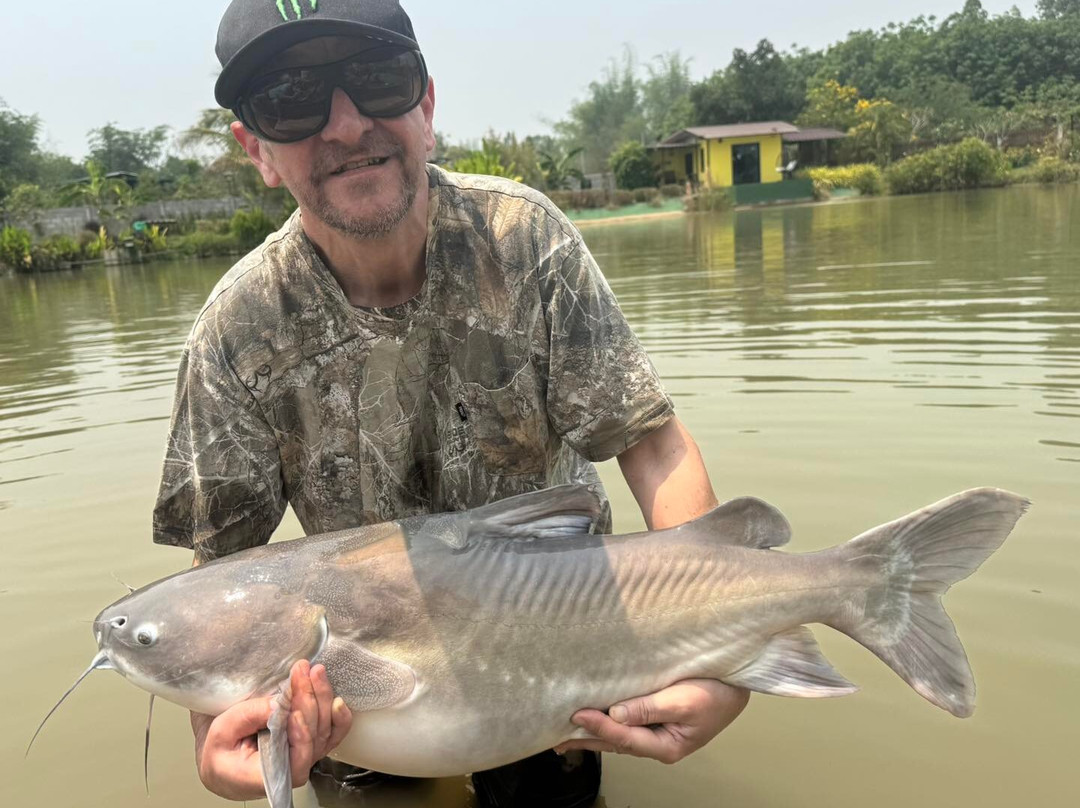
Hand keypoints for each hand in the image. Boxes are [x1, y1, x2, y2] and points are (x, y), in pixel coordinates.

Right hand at [192, 660, 352, 799]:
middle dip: (310, 701)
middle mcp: (292, 768)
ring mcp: (305, 755)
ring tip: (315, 673)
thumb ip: (248, 717)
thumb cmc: (220, 750)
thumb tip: (278, 703)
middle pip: (314, 737)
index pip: (297, 760)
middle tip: (303, 673)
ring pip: (325, 730)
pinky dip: (339, 716)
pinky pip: (332, 732)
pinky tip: (337, 699)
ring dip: (322, 698)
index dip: (302, 737)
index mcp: (268, 774)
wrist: (223, 758)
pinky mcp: (311, 742)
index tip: (295, 712)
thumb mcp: (222, 731)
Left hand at [555, 680, 747, 764]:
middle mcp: (658, 743)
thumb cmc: (716, 692)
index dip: (598, 726)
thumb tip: (615, 714)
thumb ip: (649, 708)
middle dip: (587, 738)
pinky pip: (627, 722)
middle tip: (555, 738)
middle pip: (616, 742)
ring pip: (619, 734)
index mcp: (666, 746)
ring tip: (567, 731)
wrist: (738, 683)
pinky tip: (595, 716)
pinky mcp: (657, 718)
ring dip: (594, 731)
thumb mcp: (684, 701)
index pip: (623, 737)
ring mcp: (657, 733)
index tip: (575, 715)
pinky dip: (608, 720)